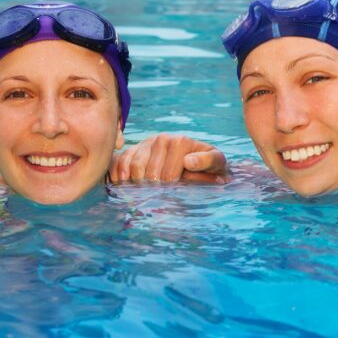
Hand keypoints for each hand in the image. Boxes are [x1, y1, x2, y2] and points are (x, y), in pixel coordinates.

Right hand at [109, 133, 228, 183]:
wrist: (205, 163)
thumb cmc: (212, 167)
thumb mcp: (218, 163)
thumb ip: (207, 161)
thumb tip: (187, 162)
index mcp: (181, 141)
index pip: (167, 174)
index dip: (169, 189)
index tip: (174, 194)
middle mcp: (163, 138)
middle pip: (148, 172)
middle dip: (153, 189)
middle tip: (159, 198)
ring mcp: (148, 142)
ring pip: (133, 167)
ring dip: (136, 185)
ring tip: (145, 194)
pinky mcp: (137, 148)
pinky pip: (121, 160)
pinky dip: (119, 174)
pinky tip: (124, 184)